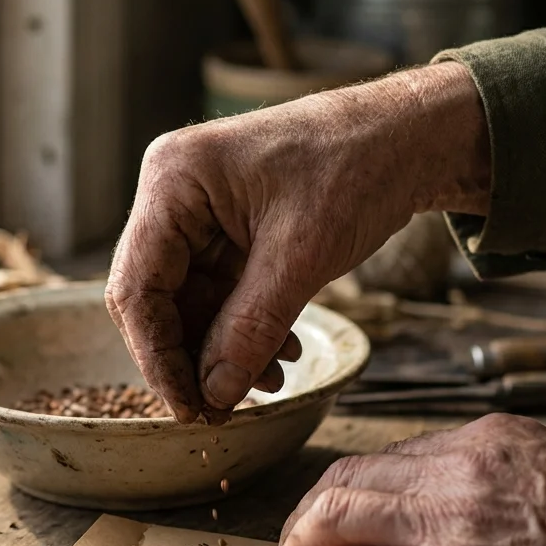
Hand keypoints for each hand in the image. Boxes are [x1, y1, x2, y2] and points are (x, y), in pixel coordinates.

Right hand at [105, 63, 490, 423]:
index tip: (188, 407)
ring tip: (271, 381)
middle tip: (220, 408)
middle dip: (190, 357)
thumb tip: (214, 393)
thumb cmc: (357, 167)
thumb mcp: (301, 257)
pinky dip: (243, 329)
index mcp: (173, 181)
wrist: (407, 137)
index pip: (138, 286)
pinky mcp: (225, 229)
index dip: (157, 355)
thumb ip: (250, 328)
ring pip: (188, 302)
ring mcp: (197, 212)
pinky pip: (218, 292)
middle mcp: (173, 194)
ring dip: (222, 349)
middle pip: (154, 297)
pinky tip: (278, 353)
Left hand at [272, 414, 545, 545]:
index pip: (383, 461)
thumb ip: (502, 485)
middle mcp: (456, 469)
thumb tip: (461, 515)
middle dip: (301, 525)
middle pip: (339, 482)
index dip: (344, 499)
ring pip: (329, 520)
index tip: (333, 531)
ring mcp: (449, 522)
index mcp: (484, 441)